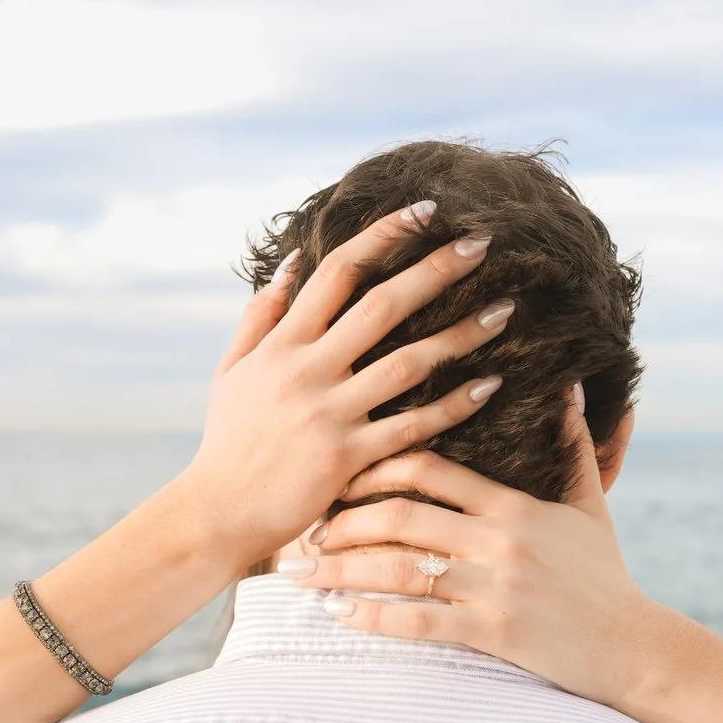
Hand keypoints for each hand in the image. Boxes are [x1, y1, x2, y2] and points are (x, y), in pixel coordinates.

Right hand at [173, 200, 514, 567]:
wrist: (217, 512)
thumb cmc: (228, 441)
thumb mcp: (231, 371)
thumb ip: (261, 316)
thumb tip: (290, 262)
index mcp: (283, 343)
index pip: (338, 271)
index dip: (384, 235)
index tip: (426, 211)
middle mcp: (308, 370)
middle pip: (382, 306)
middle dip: (435, 269)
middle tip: (483, 242)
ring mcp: (329, 414)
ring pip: (408, 363)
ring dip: (460, 335)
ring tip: (504, 312)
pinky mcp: (348, 458)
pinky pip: (412, 426)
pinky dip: (452, 405)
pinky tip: (489, 385)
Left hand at [281, 389, 667, 709]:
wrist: (635, 647)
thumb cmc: (606, 578)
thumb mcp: (591, 506)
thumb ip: (573, 445)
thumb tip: (570, 387)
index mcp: (513, 506)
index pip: (430, 469)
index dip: (375, 466)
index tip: (338, 475)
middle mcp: (499, 540)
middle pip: (399, 516)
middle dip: (342, 520)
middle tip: (306, 527)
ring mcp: (494, 587)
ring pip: (398, 568)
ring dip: (340, 569)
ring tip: (301, 572)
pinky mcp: (494, 632)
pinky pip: (418, 621)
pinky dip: (372, 617)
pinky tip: (338, 615)